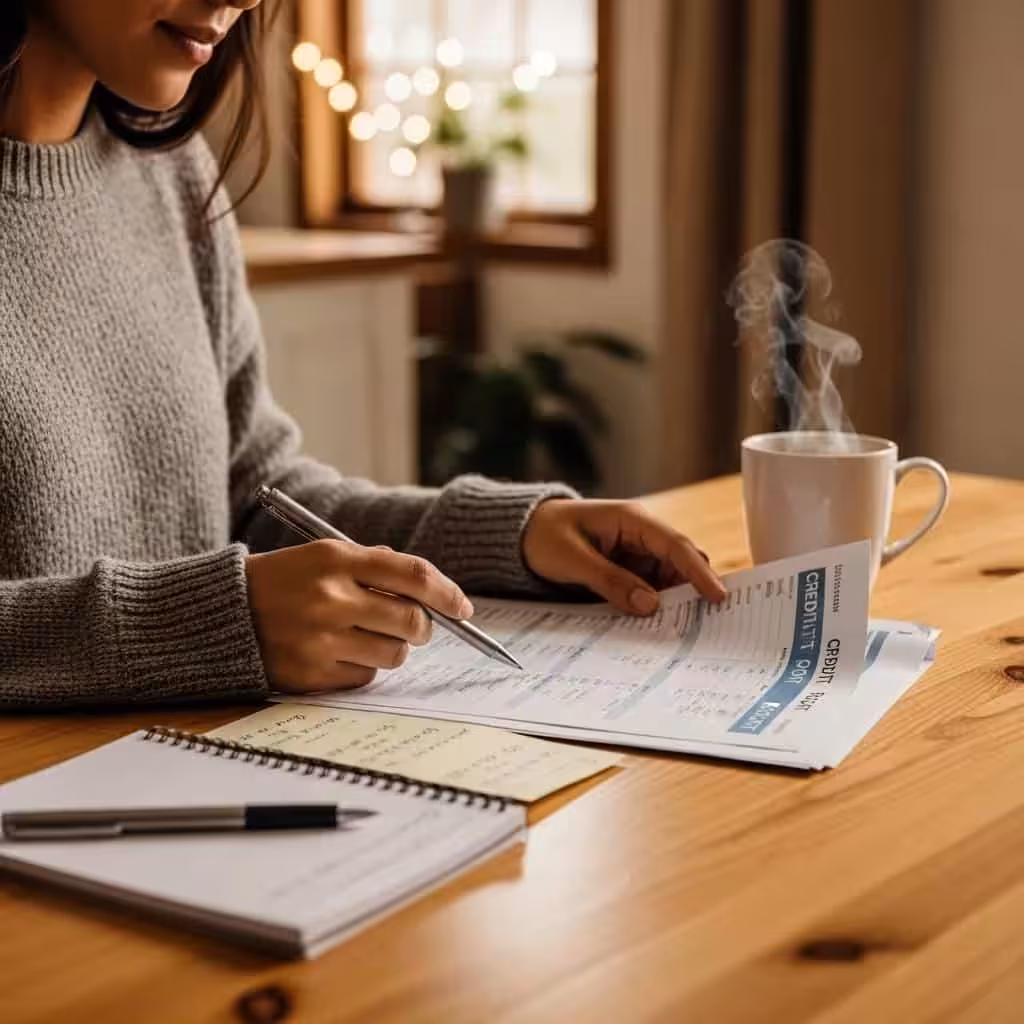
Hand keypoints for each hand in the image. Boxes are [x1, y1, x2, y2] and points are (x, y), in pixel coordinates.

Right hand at [245, 542, 472, 692]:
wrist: (222, 614)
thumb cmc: (283, 581)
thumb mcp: (322, 556)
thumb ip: (375, 567)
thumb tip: (431, 591)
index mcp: (337, 559)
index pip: (413, 576)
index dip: (447, 593)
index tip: (463, 607)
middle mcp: (331, 597)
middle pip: (412, 621)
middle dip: (422, 626)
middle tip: (414, 625)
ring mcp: (321, 639)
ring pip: (394, 653)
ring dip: (391, 647)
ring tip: (364, 636)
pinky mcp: (312, 673)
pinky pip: (365, 676)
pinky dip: (362, 666)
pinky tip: (337, 652)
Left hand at [522, 499, 728, 613]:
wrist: (519, 535)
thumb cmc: (543, 537)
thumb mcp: (572, 560)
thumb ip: (610, 581)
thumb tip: (650, 604)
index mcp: (631, 520)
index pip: (676, 545)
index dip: (699, 572)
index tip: (718, 597)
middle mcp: (640, 534)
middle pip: (679, 564)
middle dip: (692, 590)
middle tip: (706, 623)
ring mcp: (635, 553)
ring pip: (667, 579)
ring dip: (673, 602)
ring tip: (683, 630)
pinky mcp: (628, 570)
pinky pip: (650, 588)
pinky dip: (655, 605)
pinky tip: (658, 625)